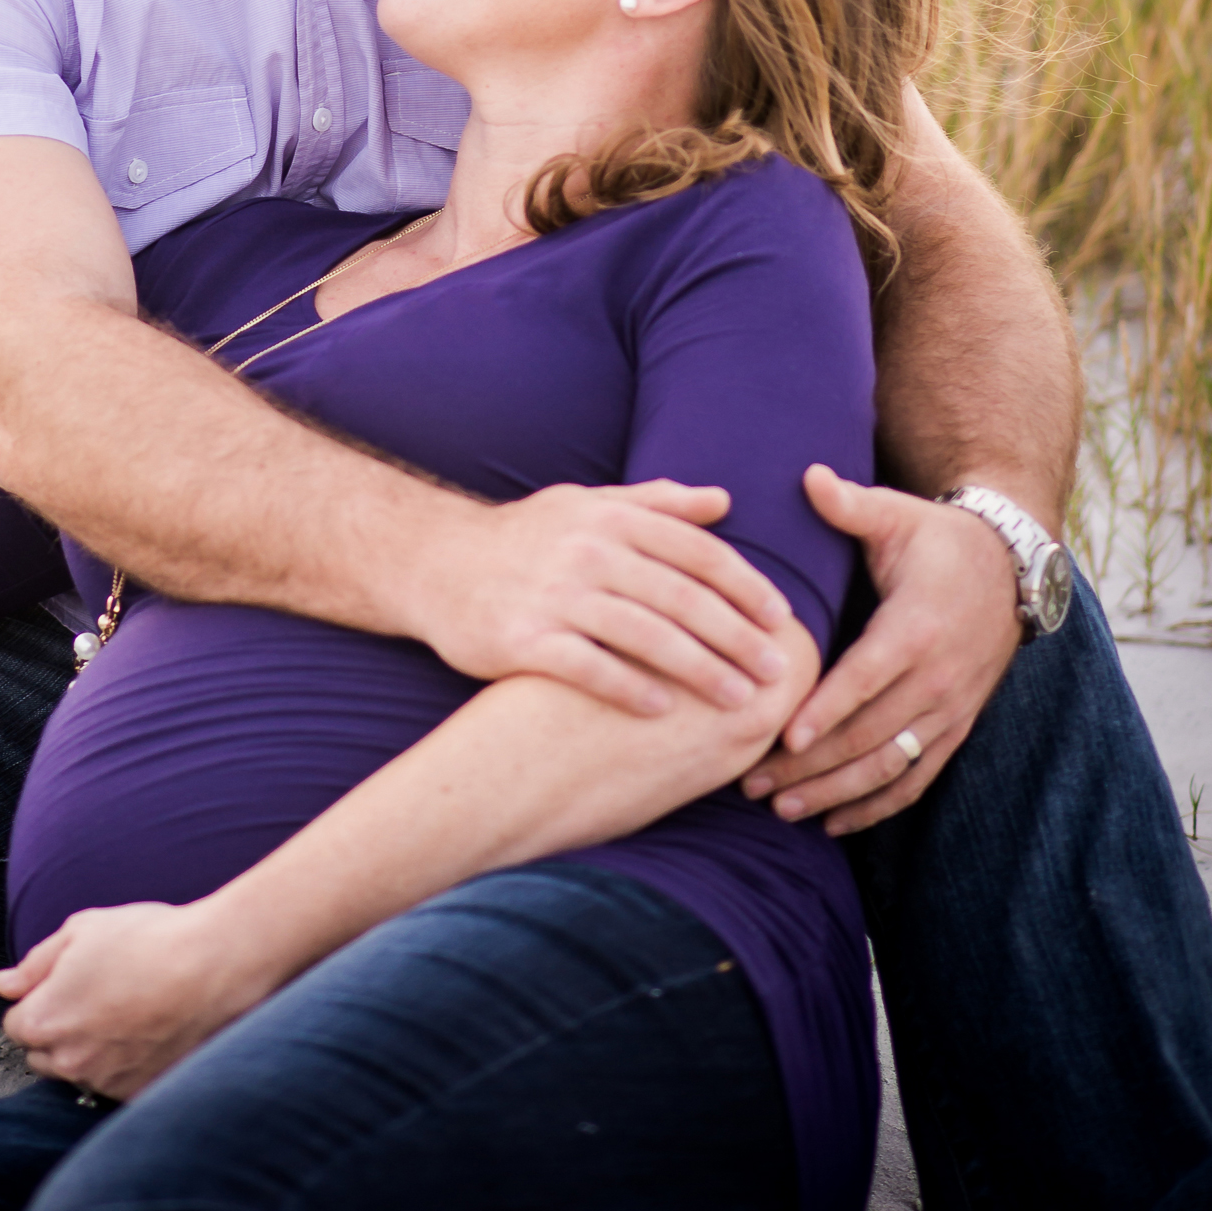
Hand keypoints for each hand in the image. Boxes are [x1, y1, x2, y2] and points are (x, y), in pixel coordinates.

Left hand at [0, 901, 273, 1099]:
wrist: (215, 966)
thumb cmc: (149, 942)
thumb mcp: (78, 932)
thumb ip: (34, 965)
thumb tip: (6, 984)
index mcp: (46, 1020)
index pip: (16, 1025)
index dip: (36, 1002)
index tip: (59, 988)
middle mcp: (72, 1060)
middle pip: (43, 1054)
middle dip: (57, 1030)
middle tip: (91, 999)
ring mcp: (109, 1081)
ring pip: (81, 1071)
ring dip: (90, 1050)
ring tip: (125, 1012)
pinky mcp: (144, 1092)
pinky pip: (118, 1084)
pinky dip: (124, 1066)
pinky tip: (145, 1034)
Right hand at [418, 480, 794, 717]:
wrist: (430, 563)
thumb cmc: (522, 539)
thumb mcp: (583, 506)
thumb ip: (654, 503)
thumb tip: (723, 500)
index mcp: (606, 517)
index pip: (696, 551)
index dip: (746, 586)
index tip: (780, 620)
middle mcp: (583, 551)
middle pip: (681, 597)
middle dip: (737, 637)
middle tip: (776, 672)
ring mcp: (551, 595)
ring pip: (646, 635)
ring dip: (701, 670)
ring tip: (738, 701)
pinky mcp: (521, 639)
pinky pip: (589, 668)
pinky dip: (632, 689)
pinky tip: (666, 710)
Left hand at [742, 466, 1022, 833]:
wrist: (1011, 567)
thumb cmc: (937, 538)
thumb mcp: (897, 515)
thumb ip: (851, 503)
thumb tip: (809, 476)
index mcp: (916, 629)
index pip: (867, 678)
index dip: (827, 710)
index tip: (784, 736)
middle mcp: (939, 678)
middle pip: (871, 734)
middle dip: (812, 765)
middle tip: (753, 785)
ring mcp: (950, 708)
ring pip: (891, 765)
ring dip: (837, 792)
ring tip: (782, 810)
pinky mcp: (956, 724)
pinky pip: (918, 776)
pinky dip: (879, 805)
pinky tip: (835, 824)